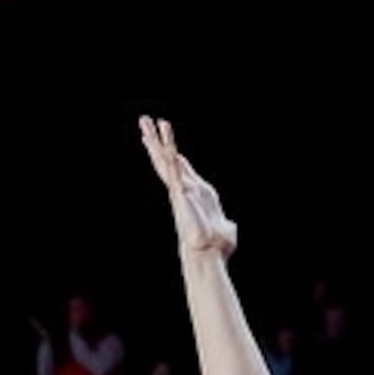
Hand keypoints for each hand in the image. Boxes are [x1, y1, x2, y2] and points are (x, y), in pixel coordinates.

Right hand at [137, 117, 239, 258]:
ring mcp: (180, 189)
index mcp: (192, 192)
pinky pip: (173, 169)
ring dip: (157, 139)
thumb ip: (226, 224)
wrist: (208, 254)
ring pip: (166, 159)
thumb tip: (229, 227)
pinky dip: (169, 153)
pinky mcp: (181, 193)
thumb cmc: (216, 246)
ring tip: (146, 120)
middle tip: (144, 121)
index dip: (171, 153)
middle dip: (155, 140)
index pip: (179, 167)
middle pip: (166, 159)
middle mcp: (182, 188)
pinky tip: (165, 139)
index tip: (163, 139)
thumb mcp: (224, 228)